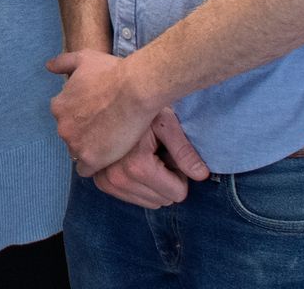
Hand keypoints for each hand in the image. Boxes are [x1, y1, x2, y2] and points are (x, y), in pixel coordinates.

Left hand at [46, 48, 154, 177]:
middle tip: (106, 127)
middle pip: (70, 136)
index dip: (81, 117)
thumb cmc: (111, 72)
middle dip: (84, 133)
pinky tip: (107, 157)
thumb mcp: (83, 59)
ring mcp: (75, 145)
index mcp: (58, 106)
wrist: (134, 89)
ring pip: (78, 152)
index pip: (65, 118)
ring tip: (110, 141)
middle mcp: (62, 127)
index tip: (96, 115)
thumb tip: (48, 66)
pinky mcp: (91, 159)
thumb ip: (63, 62)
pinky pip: (85, 170)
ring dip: (90, 149)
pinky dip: (95, 165)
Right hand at [92, 108, 208, 207]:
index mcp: (136, 166)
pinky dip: (139, 183)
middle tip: (157, 152)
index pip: (177, 194)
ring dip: (153, 182)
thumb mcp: (167, 123)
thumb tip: (201, 176)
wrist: (110, 100)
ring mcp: (106, 183)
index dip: (179, 172)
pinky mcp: (101, 184)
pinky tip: (132, 160)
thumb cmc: (141, 108)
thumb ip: (184, 151)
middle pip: (163, 200)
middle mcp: (117, 179)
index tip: (169, 152)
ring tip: (144, 155)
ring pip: (149, 202)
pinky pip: (134, 199)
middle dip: (165, 179)